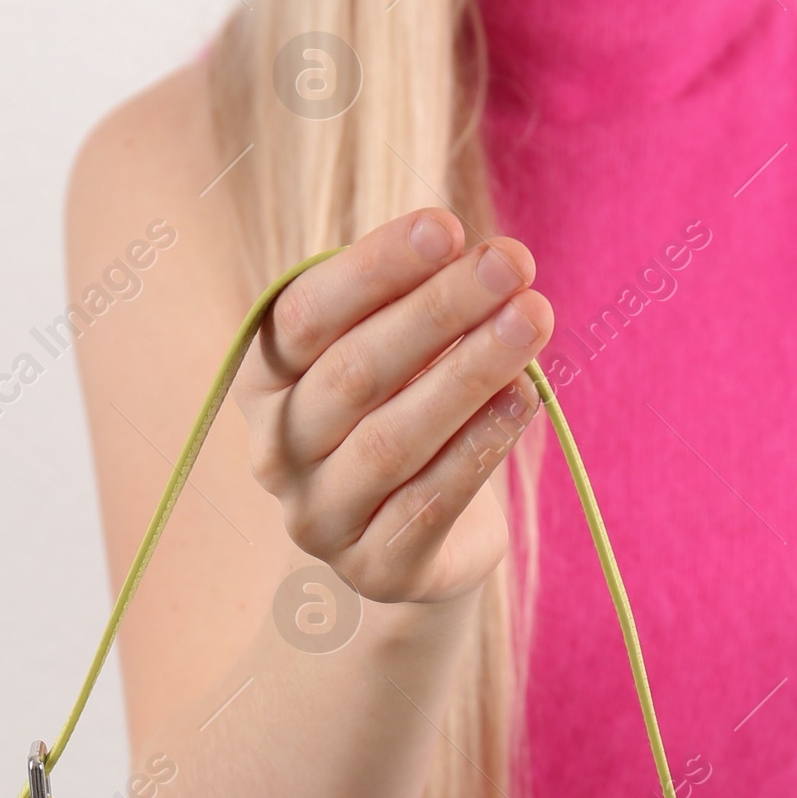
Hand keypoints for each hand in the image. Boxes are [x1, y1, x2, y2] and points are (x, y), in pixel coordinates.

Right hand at [235, 210, 554, 604]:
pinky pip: (432, 503)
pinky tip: (525, 397)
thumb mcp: (392, 353)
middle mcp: (276, 452)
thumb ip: (411, 306)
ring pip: (395, 439)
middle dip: (438, 311)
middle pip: (354, 373)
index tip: (447, 227)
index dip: (374, 269)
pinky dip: (481, 446)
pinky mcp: (377, 569)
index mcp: (264, 382)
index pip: (305, 315)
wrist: (417, 539)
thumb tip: (478, 257)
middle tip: (511, 264)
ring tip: (532, 319)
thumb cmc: (404, 414)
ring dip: (470, 372)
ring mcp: (321, 519)